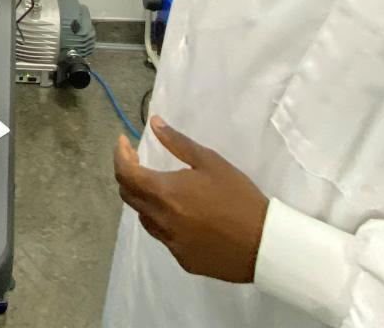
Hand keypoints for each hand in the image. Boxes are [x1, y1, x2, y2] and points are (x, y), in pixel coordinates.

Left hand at [113, 116, 269, 283]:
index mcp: (165, 193)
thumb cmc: (238, 197)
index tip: (124, 143)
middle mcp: (161, 220)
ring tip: (161, 187)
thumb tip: (154, 124)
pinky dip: (163, 220)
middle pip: (128, 196)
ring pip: (144, 217)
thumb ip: (177, 143)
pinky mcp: (182, 259)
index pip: (125, 174)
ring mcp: (170, 242)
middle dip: (128, 175)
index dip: (120, 156)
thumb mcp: (210, 162)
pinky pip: (163, 236)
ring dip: (144, 199)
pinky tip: (182, 214)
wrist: (263, 243)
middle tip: (139, 160)